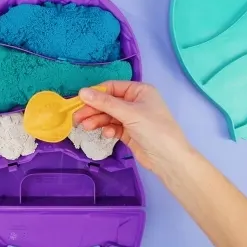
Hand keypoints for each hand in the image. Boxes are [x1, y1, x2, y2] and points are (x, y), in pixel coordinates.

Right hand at [73, 81, 192, 171]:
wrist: (169, 159)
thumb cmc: (153, 129)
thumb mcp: (129, 113)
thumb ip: (105, 102)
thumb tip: (82, 91)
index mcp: (139, 91)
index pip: (112, 88)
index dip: (96, 94)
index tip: (79, 101)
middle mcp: (135, 102)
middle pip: (108, 102)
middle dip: (93, 110)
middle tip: (77, 118)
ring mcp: (132, 118)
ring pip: (108, 116)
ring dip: (97, 120)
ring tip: (86, 127)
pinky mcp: (129, 133)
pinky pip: (113, 127)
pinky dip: (108, 129)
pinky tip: (107, 134)